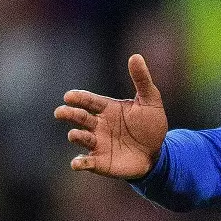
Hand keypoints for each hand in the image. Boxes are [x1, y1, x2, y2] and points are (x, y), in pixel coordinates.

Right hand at [55, 54, 167, 178]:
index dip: (79, 98)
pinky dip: (79, 163)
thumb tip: (135, 56)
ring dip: (76, 136)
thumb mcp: (150, 101)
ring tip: (76, 134)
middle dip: (69, 114)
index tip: (70, 96)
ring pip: (81, 138)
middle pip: (79, 117)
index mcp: (106, 108)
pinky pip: (86, 162)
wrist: (158, 153)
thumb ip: (142, 80)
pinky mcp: (100, 162)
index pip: (89, 101)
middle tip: (61, 112)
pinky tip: (76, 164)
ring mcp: (97, 143)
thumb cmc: (151, 125)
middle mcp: (98, 125)